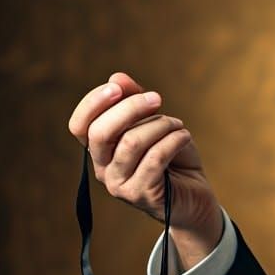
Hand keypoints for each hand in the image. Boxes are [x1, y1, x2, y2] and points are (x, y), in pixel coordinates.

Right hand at [68, 72, 223, 266]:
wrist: (195, 197)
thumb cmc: (173, 158)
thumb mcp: (155, 124)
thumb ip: (134, 102)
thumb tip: (117, 77)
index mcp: (101, 150)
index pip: (79, 125)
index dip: (93, 103)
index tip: (118, 87)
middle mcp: (103, 168)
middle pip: (100, 132)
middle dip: (130, 108)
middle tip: (157, 98)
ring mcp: (119, 185)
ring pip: (131, 143)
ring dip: (160, 125)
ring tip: (178, 125)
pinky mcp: (141, 195)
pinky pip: (154, 159)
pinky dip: (173, 141)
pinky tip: (184, 137)